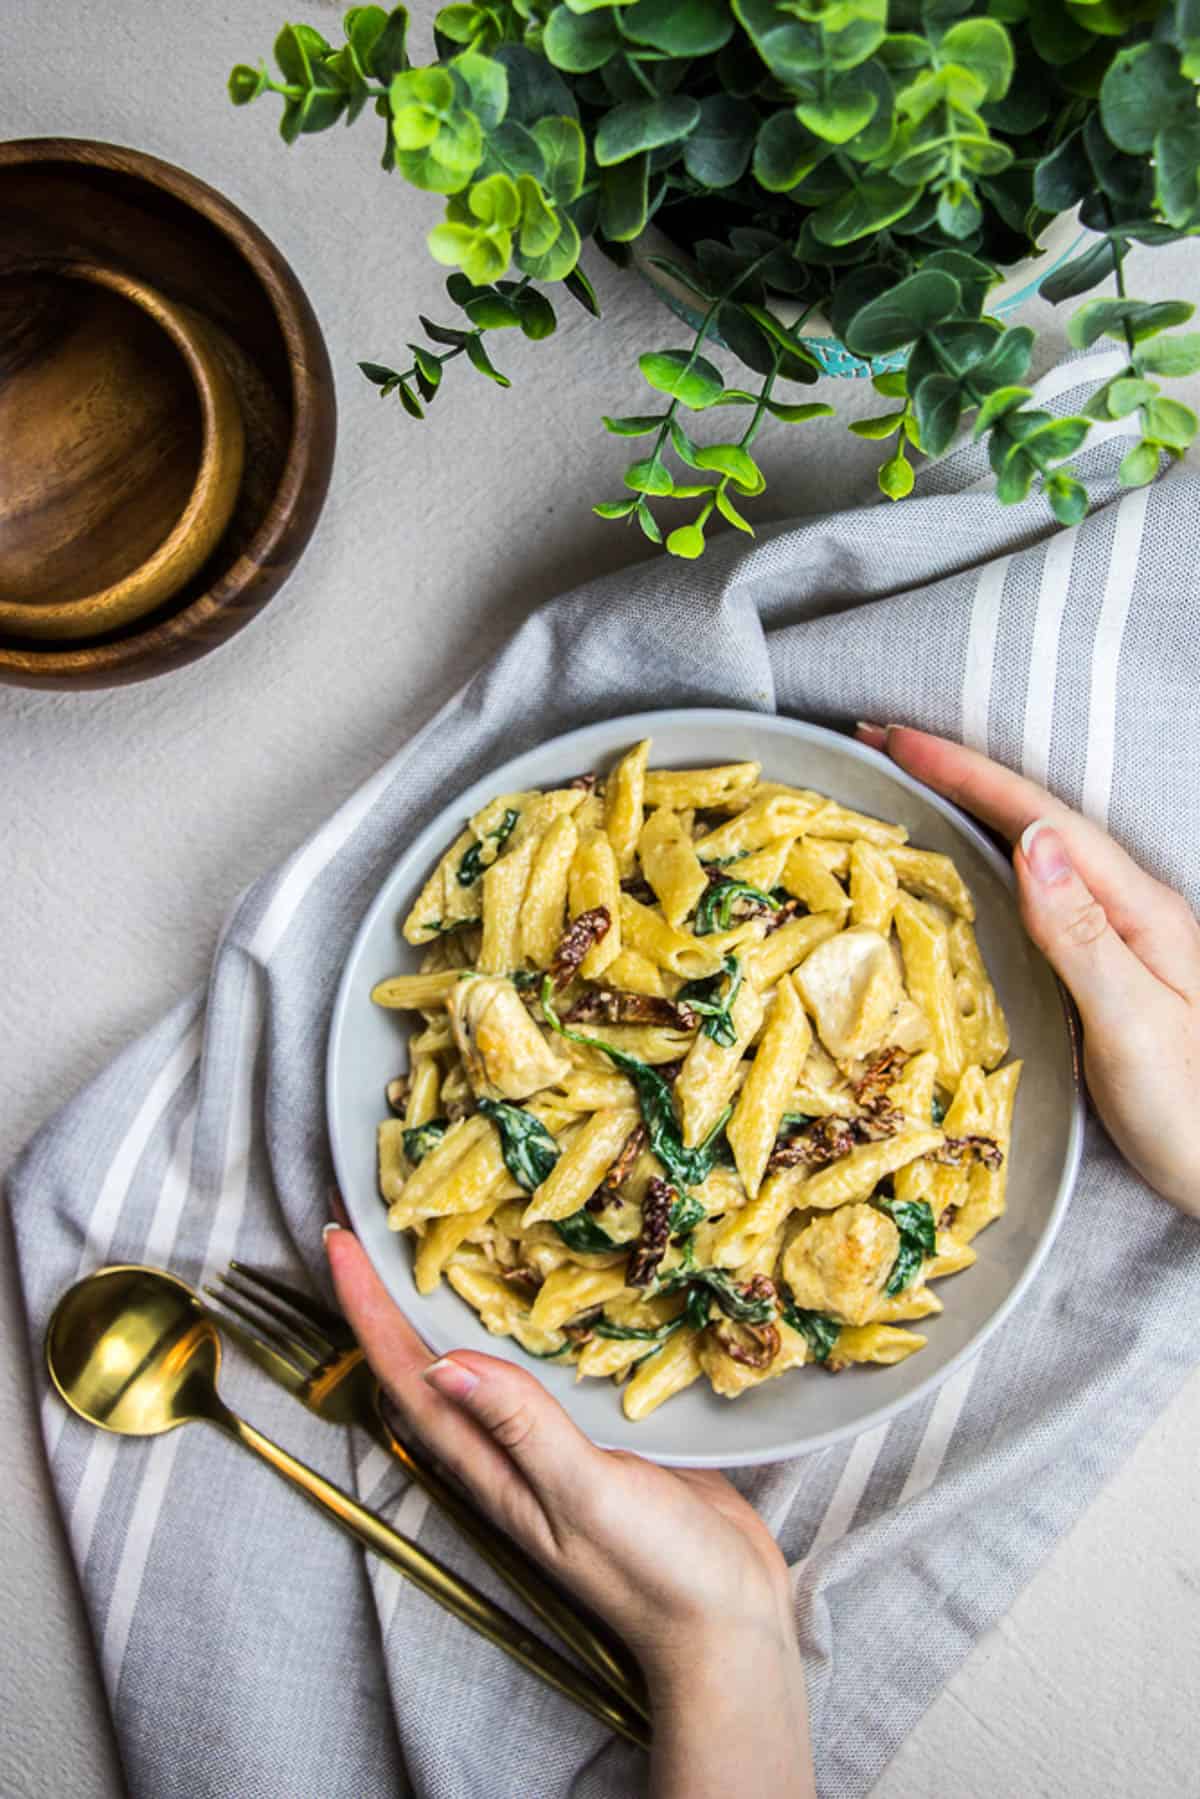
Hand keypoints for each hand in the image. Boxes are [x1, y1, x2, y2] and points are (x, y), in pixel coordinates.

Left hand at [325, 1225, 813, 1798]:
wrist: (726, 1625)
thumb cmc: (656, 1572)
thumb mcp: (586, 1493)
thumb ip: (523, 1428)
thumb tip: (444, 1362)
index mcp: (489, 1467)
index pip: (407, 1373)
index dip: (367, 1306)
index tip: (338, 1236)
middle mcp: (505, 1450)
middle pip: (425, 1360)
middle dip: (389, 1292)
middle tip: (369, 1218)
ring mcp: (548, 1444)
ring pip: (479, 1360)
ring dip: (449, 1300)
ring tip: (435, 1233)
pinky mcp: (595, 1435)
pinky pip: (540, 1366)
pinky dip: (523, 1319)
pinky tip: (536, 1287)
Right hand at [857, 724, 1199, 1214]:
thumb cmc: (1195, 1112)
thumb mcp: (1133, 1024)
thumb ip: (1080, 933)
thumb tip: (1029, 839)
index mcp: (1138, 909)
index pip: (1040, 820)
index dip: (967, 774)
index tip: (898, 740)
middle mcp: (1131, 911)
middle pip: (1035, 822)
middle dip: (959, 776)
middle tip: (882, 746)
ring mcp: (1120, 941)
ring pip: (1035, 853)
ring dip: (970, 811)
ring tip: (908, 788)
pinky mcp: (1107, 973)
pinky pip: (1035, 896)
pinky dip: (988, 862)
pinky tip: (962, 871)